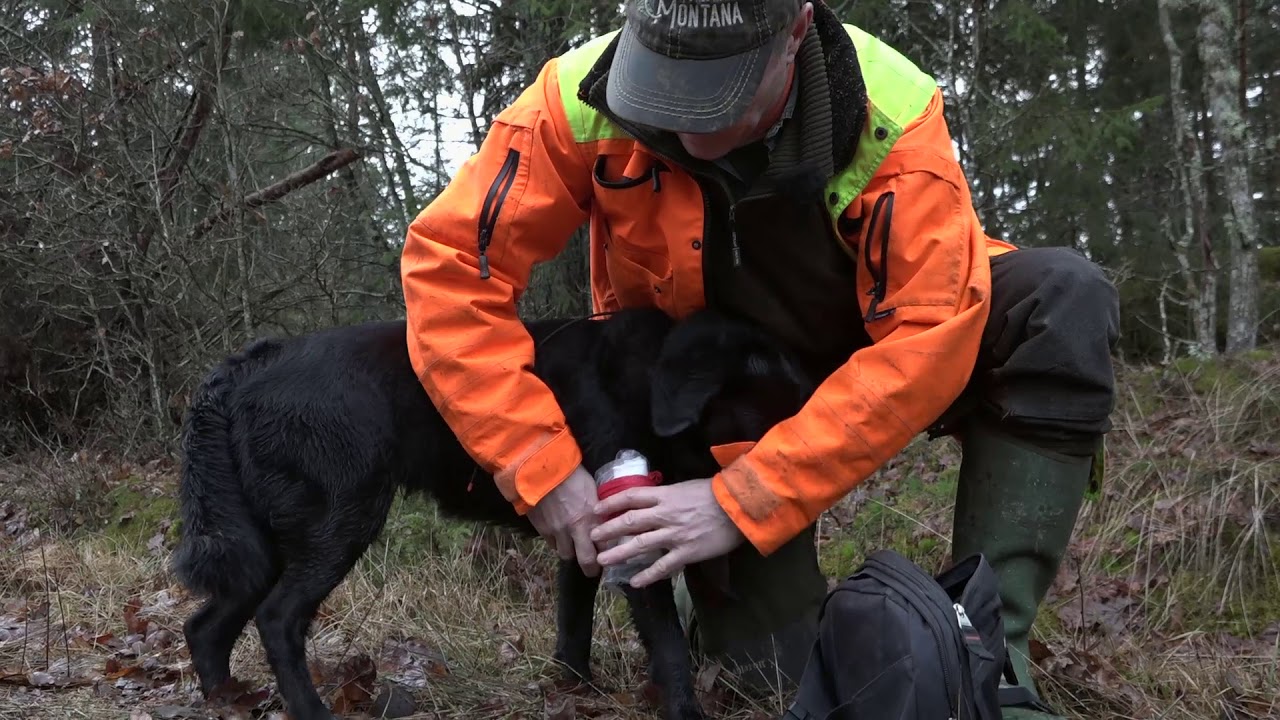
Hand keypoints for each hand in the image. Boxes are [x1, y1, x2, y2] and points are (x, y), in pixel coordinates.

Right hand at [526, 465, 600, 576]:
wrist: (540, 468)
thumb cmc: (571, 473)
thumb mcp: (592, 489)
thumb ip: (598, 509)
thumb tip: (605, 520)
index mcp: (592, 518)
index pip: (605, 547)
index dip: (608, 553)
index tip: (610, 555)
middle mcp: (575, 530)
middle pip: (585, 561)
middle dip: (590, 568)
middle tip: (592, 568)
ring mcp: (556, 532)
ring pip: (565, 554)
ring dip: (570, 551)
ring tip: (573, 546)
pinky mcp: (541, 529)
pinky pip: (550, 544)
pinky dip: (556, 542)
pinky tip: (558, 534)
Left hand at [589, 478, 745, 587]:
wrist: (739, 507)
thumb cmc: (716, 493)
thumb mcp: (687, 487)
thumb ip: (668, 495)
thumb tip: (653, 500)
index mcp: (665, 495)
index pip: (632, 497)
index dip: (612, 502)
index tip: (597, 508)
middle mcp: (665, 514)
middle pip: (629, 521)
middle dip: (608, 529)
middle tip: (591, 536)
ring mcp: (674, 535)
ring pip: (640, 544)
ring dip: (619, 553)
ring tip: (602, 560)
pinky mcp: (686, 552)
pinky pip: (663, 566)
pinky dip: (648, 575)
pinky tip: (635, 582)